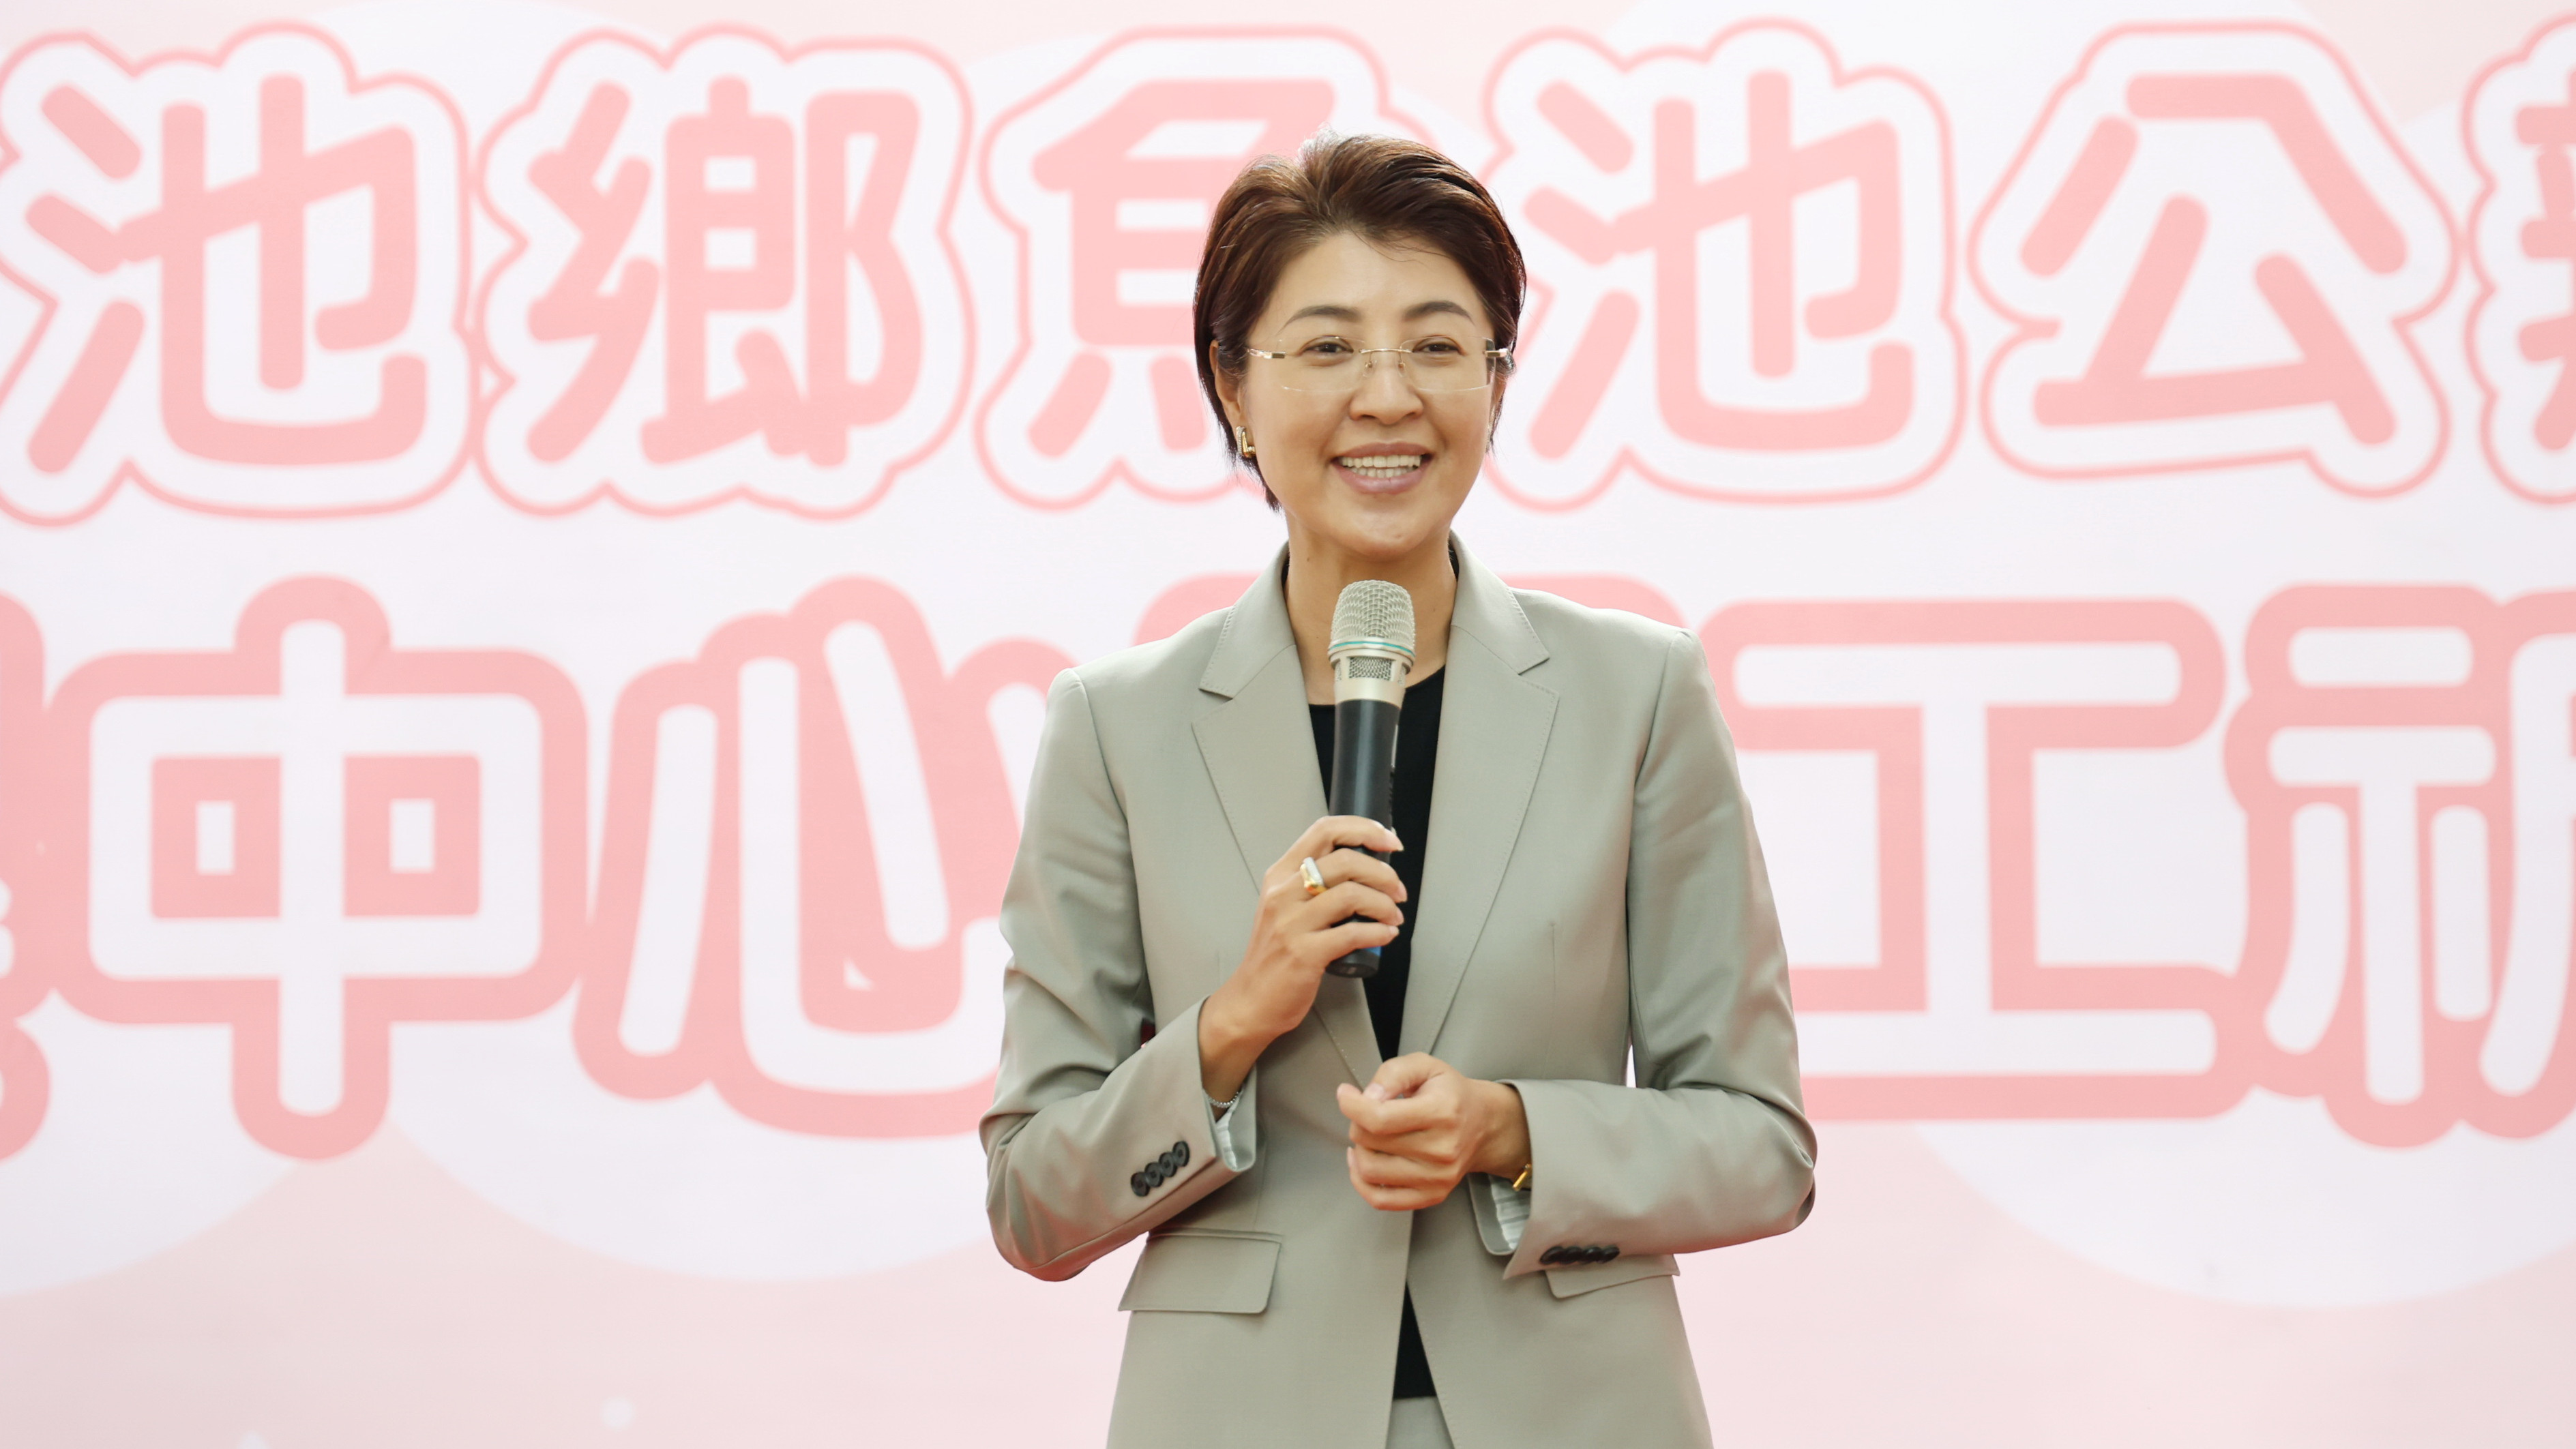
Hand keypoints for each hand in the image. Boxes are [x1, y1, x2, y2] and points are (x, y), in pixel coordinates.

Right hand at [1198, 816, 1404, 1101]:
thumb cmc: (1275, 954)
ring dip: (1384, 905)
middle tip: (1397, 891)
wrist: (1251, 1000)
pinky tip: (1385, 935)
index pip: (1325, 830)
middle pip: (1346, 860)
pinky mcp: (1304, 954)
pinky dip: (1378, 933)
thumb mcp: (1285, 906)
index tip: (1389, 840)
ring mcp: (1292, 924)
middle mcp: (1283, 893)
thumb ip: (1315, 884)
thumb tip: (1366, 868)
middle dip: (1384, 874)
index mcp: (1281, 875)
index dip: (1364, 829)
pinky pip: (1352, 934)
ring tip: (1392, 916)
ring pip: (1351, 894)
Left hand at [1338, 1054, 1529, 1211]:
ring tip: (1369, 1135)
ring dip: (1359, 1149)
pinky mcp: (1432, 1196)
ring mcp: (1437, 1178)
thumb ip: (1393, 1073)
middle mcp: (1442, 1149)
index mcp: (1441, 1112)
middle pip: (1370, 1142)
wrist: (1483, 1124)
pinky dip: (1361, 1181)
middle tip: (1367, 1112)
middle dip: (1358, 1122)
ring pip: (1370, 1170)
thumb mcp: (1425, 1066)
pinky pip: (1380, 1199)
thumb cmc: (1451, 1094)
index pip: (1379, 1118)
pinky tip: (1363, 1161)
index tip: (1346, 1095)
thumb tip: (1368, 1096)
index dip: (1351, 1105)